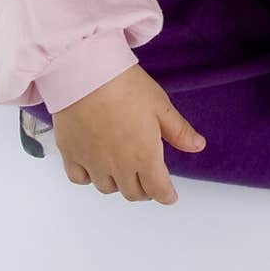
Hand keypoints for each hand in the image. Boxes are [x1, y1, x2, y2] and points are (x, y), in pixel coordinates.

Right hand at [51, 64, 205, 204]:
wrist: (86, 74)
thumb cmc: (127, 86)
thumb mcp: (160, 105)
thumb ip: (179, 131)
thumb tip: (198, 146)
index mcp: (145, 156)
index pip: (158, 190)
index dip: (166, 195)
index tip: (169, 196)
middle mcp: (119, 166)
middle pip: (133, 193)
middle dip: (144, 189)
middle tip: (148, 179)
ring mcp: (93, 162)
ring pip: (107, 188)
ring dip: (118, 184)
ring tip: (123, 170)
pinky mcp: (71, 153)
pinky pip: (79, 178)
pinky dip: (89, 177)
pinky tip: (94, 166)